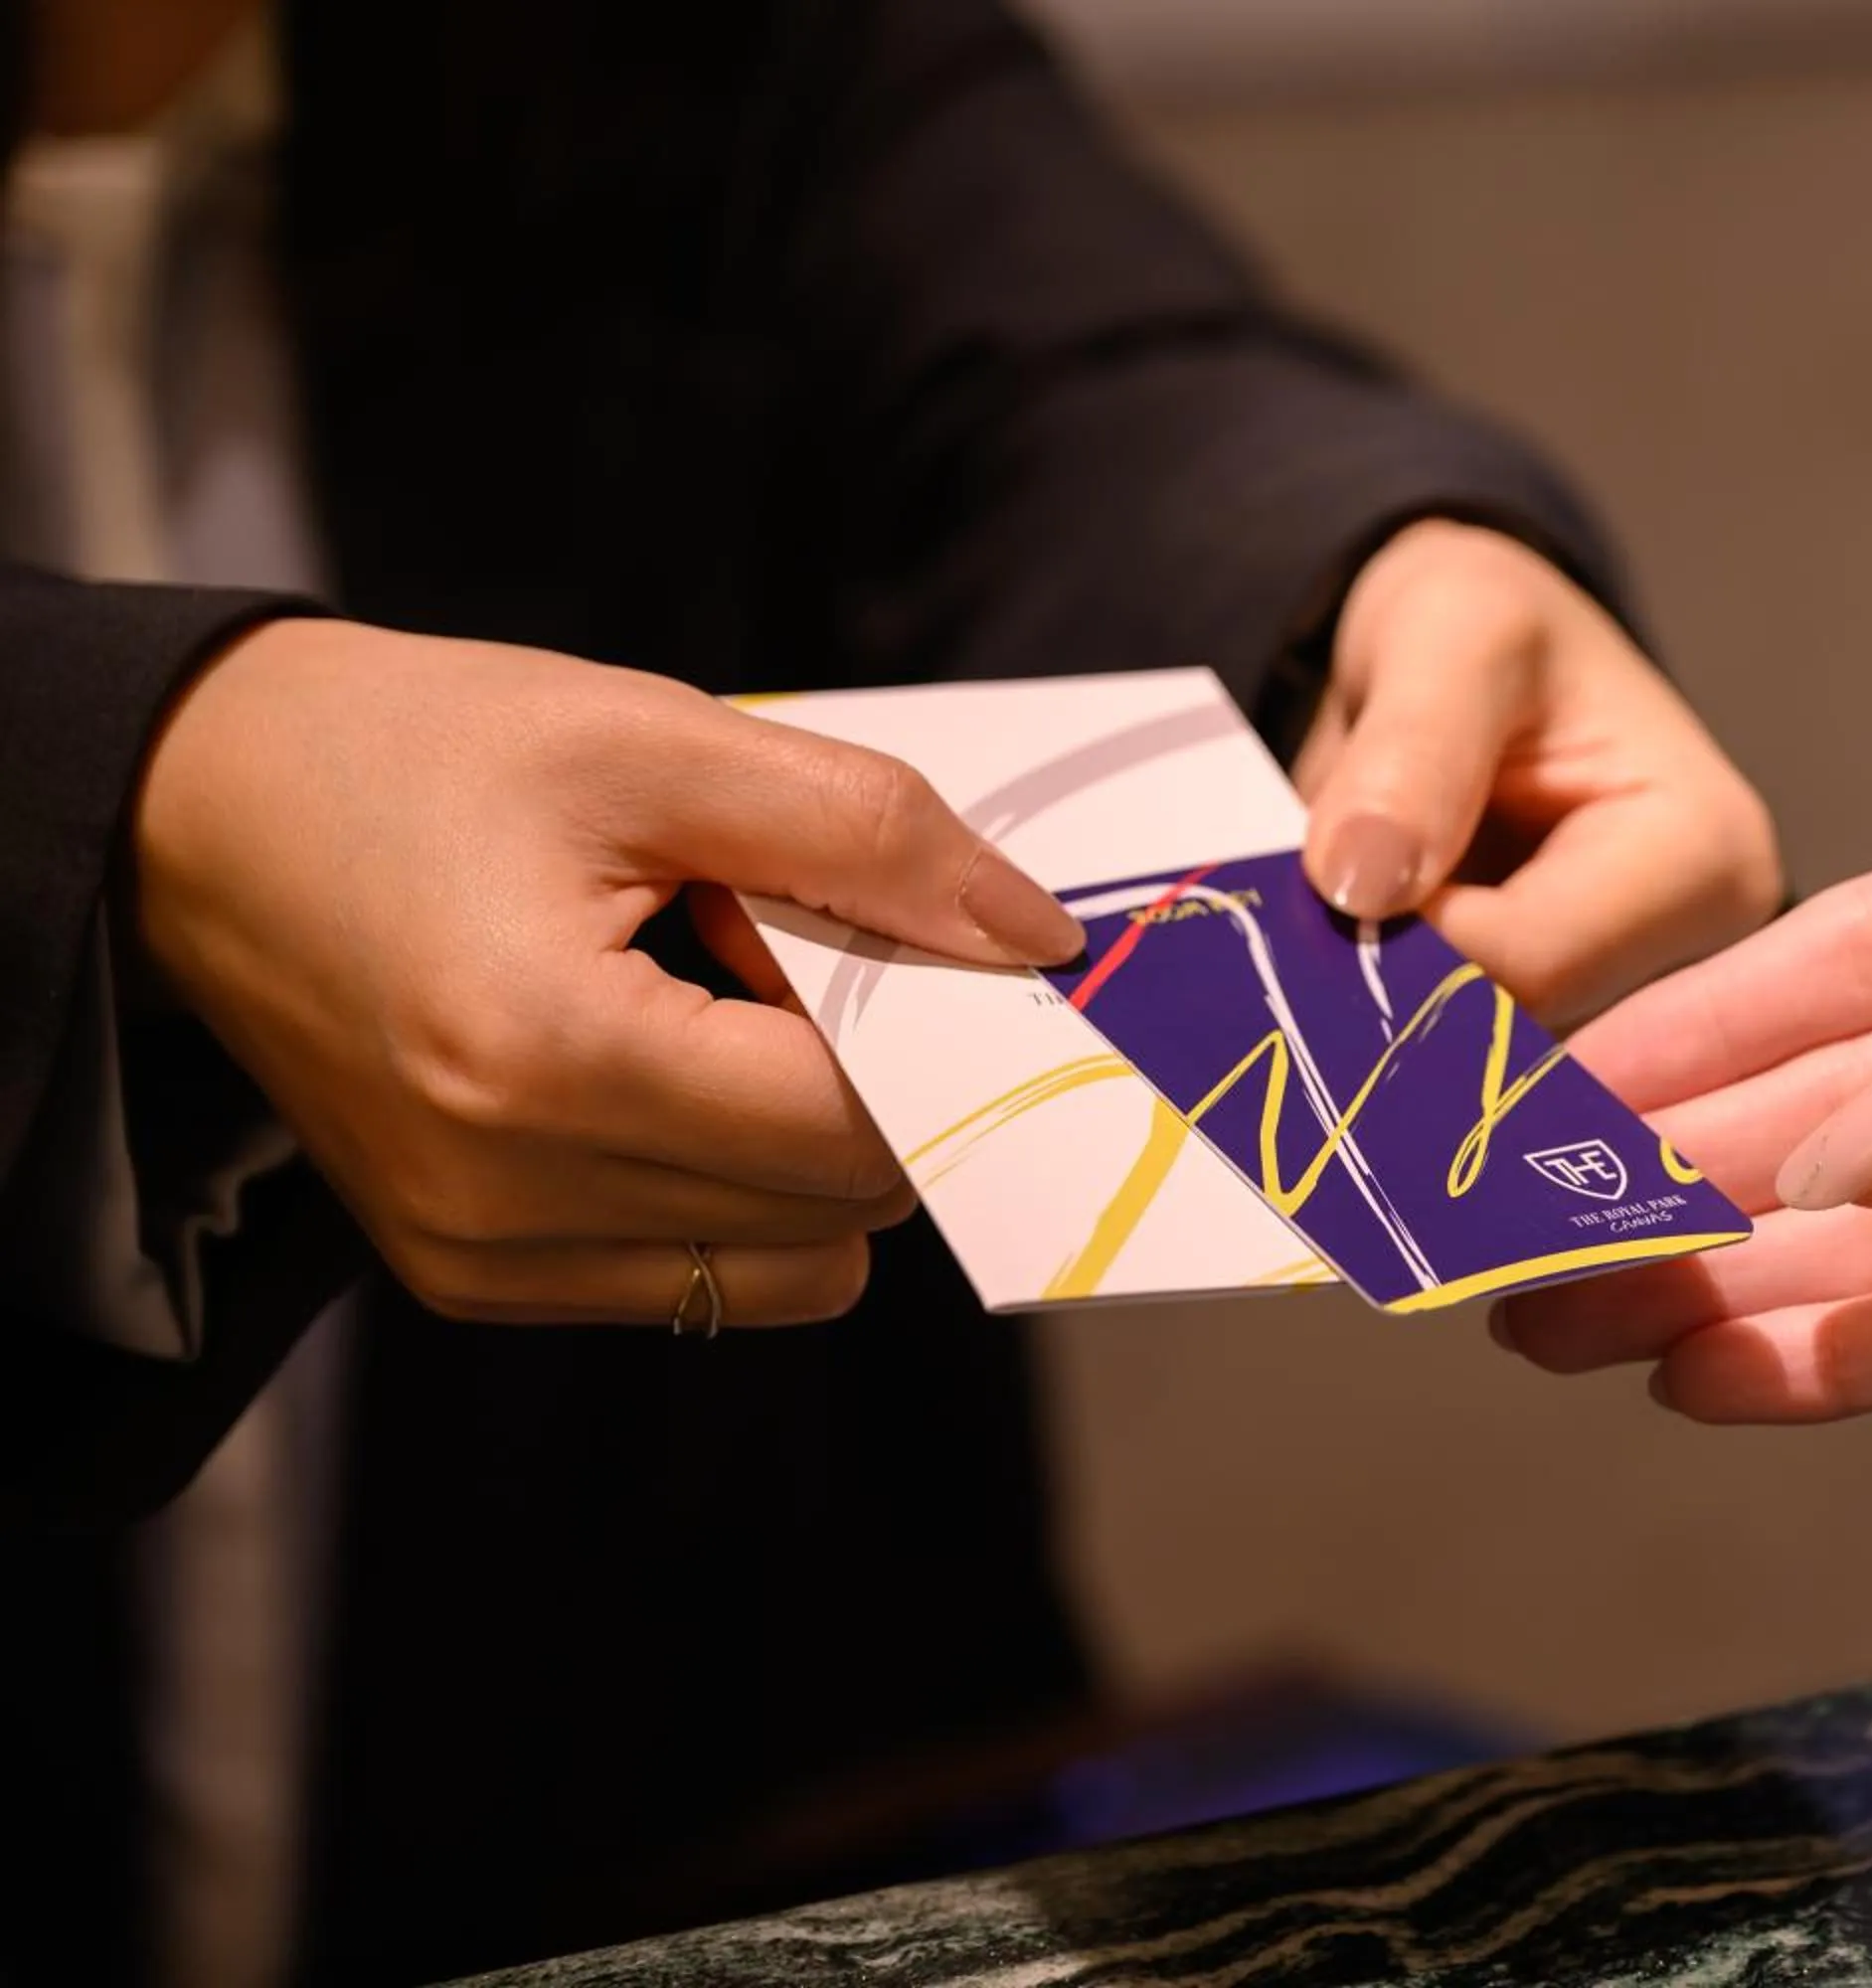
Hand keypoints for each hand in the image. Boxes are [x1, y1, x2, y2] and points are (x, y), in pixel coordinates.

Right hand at [132, 619, 1082, 1327]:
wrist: (196, 808)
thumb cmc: (420, 749)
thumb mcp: (655, 737)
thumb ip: (868, 835)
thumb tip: (1036, 941)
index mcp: (547, 1059)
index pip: (856, 1129)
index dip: (929, 1034)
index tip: (914, 938)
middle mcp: (507, 1195)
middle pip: (838, 1210)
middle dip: (871, 1083)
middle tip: (789, 948)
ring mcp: (481, 1259)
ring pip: (790, 1271)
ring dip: (804, 1149)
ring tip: (715, 1008)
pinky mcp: (468, 1280)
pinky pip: (698, 1284)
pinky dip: (731, 1191)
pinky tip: (660, 1065)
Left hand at [1296, 520, 1781, 1022]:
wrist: (1474, 661)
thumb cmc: (1489, 629)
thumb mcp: (1454, 632)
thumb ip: (1415, 748)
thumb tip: (1362, 881)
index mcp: (1704, 858)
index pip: (1531, 962)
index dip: (1407, 937)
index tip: (1330, 883)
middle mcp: (1692, 962)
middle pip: (1509, 1035)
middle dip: (1391, 983)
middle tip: (1311, 908)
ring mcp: (1628, 1013)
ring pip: (1471, 1066)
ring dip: (1379, 1005)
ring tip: (1340, 918)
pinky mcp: (1567, 1037)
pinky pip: (1456, 1068)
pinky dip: (1385, 1019)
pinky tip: (1358, 962)